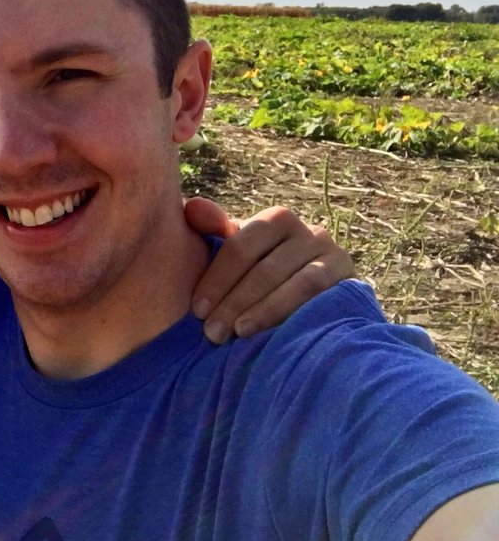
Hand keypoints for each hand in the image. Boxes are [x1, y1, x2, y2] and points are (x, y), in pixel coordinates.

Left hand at [184, 197, 353, 343]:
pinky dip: (285, 311)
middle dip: (232, 302)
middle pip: (263, 267)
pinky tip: (266, 332)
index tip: (197, 310)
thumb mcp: (240, 254)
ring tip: (235, 334)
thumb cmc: (264, 277)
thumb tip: (191, 207)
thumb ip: (213, 229)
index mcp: (277, 219)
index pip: (240, 247)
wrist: (322, 305)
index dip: (215, 280)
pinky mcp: (349, 279)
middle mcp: (309, 231)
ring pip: (291, 281)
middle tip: (211, 332)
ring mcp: (333, 254)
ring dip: (259, 310)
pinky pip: (315, 293)